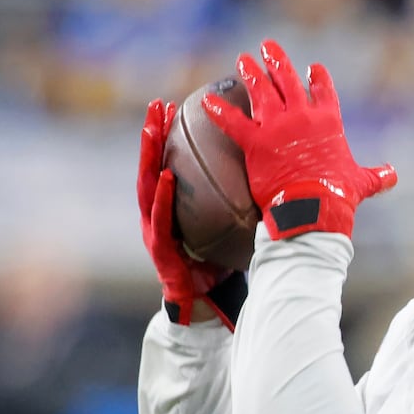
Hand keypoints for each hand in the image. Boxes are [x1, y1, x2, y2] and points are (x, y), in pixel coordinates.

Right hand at [137, 99, 244, 327]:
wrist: (205, 307)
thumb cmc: (217, 265)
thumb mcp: (226, 225)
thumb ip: (233, 199)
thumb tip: (267, 168)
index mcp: (170, 208)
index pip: (167, 163)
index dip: (166, 135)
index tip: (172, 106)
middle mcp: (156, 215)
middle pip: (151, 167)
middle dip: (151, 135)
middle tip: (157, 106)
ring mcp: (154, 232)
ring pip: (147, 187)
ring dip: (148, 157)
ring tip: (151, 130)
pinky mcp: (159, 250)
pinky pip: (160, 219)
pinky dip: (162, 197)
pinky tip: (167, 176)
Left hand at [201, 38, 395, 240]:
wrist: (313, 207)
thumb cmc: (338, 195)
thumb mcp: (362, 182)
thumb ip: (376, 175)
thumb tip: (394, 175)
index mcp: (328, 121)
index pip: (324, 92)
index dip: (318, 78)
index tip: (313, 68)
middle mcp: (302, 116)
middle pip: (288, 81)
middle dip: (277, 61)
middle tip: (268, 46)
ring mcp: (276, 126)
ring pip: (261, 92)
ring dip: (251, 73)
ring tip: (243, 60)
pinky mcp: (255, 142)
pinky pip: (233, 122)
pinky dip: (219, 110)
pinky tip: (207, 100)